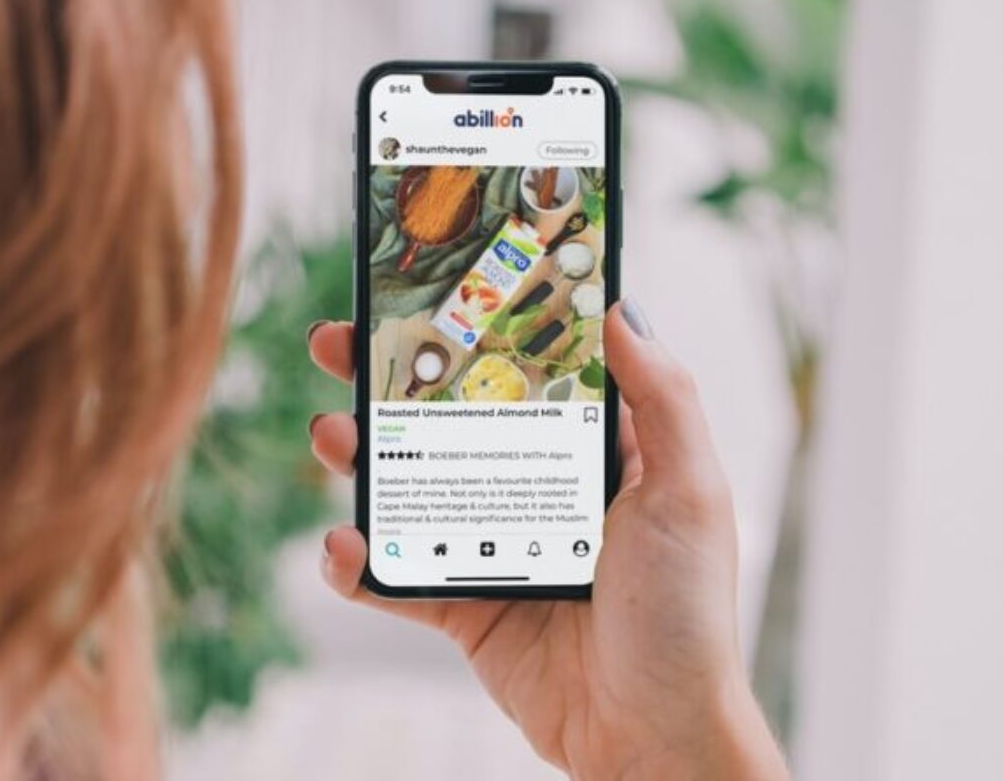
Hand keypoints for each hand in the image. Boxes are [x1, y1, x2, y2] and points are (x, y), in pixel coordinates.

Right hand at [307, 301, 788, 780]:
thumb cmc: (686, 615)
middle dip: (386, 377)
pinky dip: (359, 563)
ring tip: (331, 436)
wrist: (651, 737)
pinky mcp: (461, 603)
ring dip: (360, 457)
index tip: (427, 286)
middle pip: (446, 416)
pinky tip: (342, 547)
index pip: (520, 367)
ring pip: (409, 485)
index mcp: (587, 451)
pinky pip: (396, 576)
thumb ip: (663, 398)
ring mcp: (490, 542)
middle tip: (336, 343)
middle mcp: (532, 485)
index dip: (473, 325)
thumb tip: (619, 306)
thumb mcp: (689, 493)